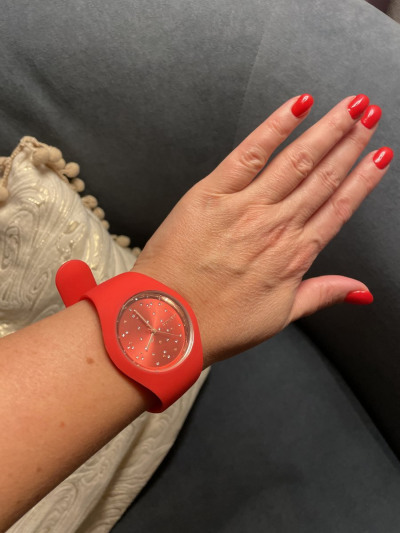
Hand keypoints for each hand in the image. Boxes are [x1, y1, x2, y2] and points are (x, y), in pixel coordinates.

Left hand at [132, 94, 391, 368]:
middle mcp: (276, 227)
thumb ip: (322, 294)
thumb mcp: (279, 316)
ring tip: (349, 106)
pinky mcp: (212, 194)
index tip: (380, 155)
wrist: (166, 321)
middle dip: (351, 142)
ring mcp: (245, 208)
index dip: (363, 179)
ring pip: (296, 161)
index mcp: (293, 256)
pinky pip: (250, 153)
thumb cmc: (216, 323)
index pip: (339, 208)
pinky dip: (276, 127)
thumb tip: (361, 292)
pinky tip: (297, 106)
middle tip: (369, 114)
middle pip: (323, 177)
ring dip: (327, 130)